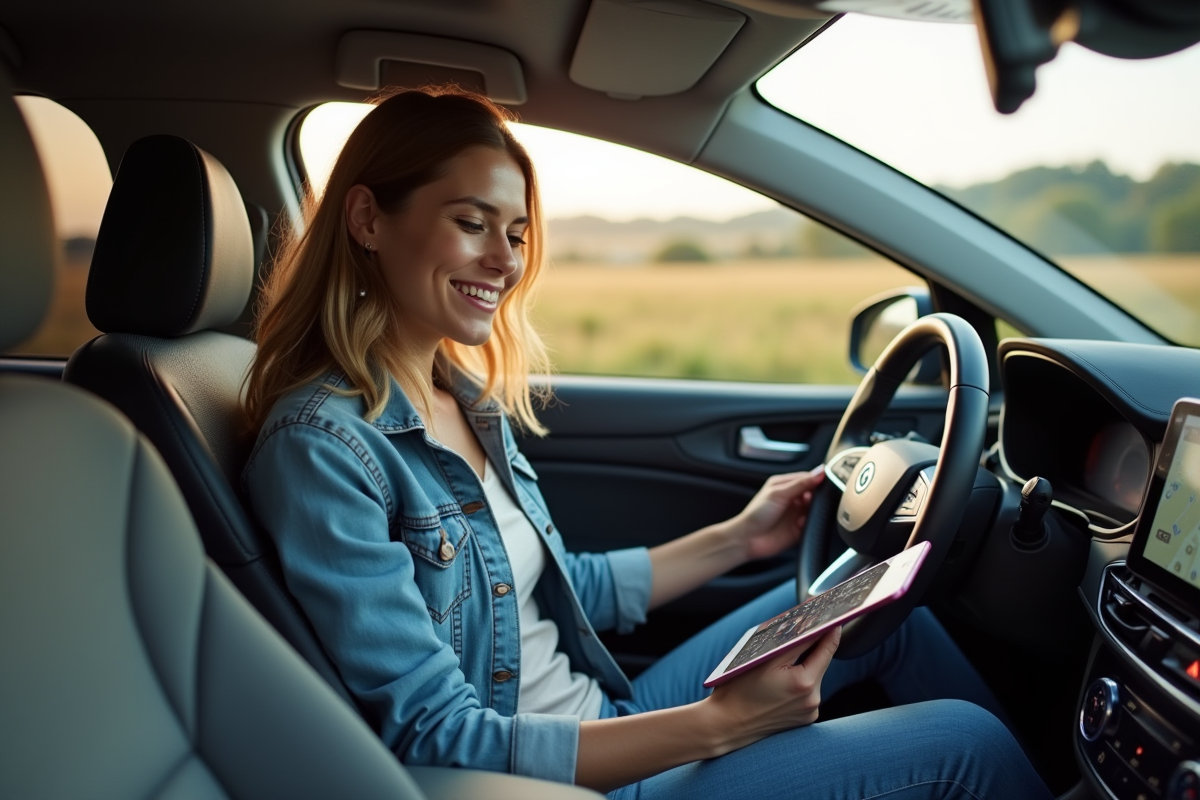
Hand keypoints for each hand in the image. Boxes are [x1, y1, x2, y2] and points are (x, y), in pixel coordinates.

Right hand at [706, 626, 840, 751]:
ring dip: (803, 665)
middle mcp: (812, 699)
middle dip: (810, 647)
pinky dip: (798, 682)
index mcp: (804, 682)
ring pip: (813, 677)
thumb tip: (814, 626)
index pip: (827, 647)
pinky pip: (807, 692)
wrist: (726, 724)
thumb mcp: (765, 658)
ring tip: (779, 665)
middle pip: (820, 662)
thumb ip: (794, 641)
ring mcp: (809, 712)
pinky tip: (780, 683)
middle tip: (797, 635)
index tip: (833, 615)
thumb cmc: (738, 688)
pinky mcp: (805, 719)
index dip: (830, 628)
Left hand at [732, 466, 824, 561]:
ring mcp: (796, 513)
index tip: (826, 481)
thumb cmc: (757, 513)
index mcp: (785, 485)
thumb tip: (820, 471)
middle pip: (814, 493)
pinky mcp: (799, 528)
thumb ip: (800, 483)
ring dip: (813, 511)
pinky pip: (813, 524)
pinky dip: (810, 523)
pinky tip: (799, 524)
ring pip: (815, 509)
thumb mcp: (779, 493)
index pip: (807, 478)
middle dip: (816, 497)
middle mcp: (792, 498)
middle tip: (810, 500)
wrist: (748, 539)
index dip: (817, 479)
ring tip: (804, 513)